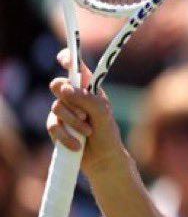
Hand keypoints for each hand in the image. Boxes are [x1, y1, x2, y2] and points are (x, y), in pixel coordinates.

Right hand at [46, 50, 126, 176]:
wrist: (102, 158)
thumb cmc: (107, 132)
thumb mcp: (102, 114)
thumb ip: (87, 99)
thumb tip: (65, 89)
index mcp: (89, 87)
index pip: (76, 68)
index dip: (68, 59)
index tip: (64, 59)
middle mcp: (74, 96)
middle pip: (57, 84)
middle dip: (68, 99)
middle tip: (83, 112)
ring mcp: (63, 111)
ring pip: (56, 107)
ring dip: (73, 122)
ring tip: (88, 131)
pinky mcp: (55, 126)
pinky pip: (52, 126)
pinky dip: (66, 136)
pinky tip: (78, 144)